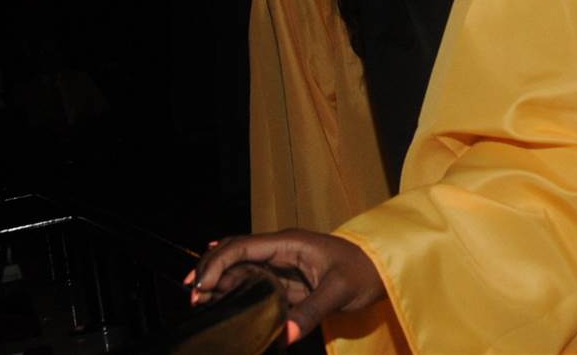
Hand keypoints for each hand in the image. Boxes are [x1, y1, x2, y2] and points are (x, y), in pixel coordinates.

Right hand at [189, 229, 385, 345]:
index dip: (218, 262)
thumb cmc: (365, 272)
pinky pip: (253, 280)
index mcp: (290, 242)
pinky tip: (218, 298)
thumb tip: (285, 334)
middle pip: (236, 252)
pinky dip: (233, 288)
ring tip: (199, 301)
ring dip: (219, 280)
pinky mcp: (286, 279)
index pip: (244, 246)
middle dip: (211, 269)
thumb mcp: (339, 291)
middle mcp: (281, 249)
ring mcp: (282, 263)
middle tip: (193, 296)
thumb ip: (311, 311)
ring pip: (241, 266)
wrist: (383, 269)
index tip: (202, 286)